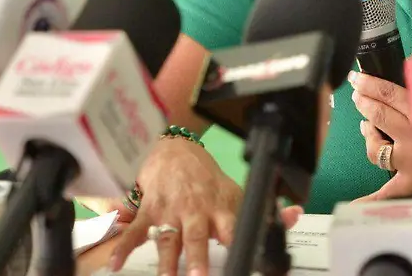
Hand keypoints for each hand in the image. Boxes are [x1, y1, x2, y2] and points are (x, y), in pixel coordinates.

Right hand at [109, 136, 302, 274]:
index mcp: (220, 208)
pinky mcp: (149, 209)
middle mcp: (196, 210)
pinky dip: (124, 248)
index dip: (237, 245)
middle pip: (198, 237)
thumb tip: (295, 215)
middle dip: (198, 258)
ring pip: (168, 238)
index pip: (233, 229)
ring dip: (167, 260)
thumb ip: (264, 209)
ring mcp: (170, 210)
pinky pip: (135, 231)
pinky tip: (117, 265)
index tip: (242, 263)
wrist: (175, 148)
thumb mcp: (236, 192)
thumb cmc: (206, 179)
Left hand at [349, 71, 411, 200]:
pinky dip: (372, 198)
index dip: (370, 85)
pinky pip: (388, 191)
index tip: (358, 79)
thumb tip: (397, 88)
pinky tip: (356, 201)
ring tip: (365, 125)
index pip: (390, 95)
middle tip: (357, 96)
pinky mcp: (411, 181)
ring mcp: (409, 162)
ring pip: (376, 149)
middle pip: (379, 117)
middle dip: (364, 104)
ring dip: (367, 135)